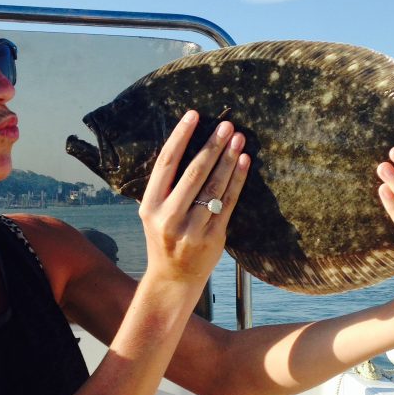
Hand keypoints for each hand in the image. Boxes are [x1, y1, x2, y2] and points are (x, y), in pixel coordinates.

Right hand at [138, 111, 249, 288]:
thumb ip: (168, 186)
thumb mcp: (156, 213)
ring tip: (238, 139)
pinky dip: (237, 181)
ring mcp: (192, 229)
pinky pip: (229, 203)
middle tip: (226, 126)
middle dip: (212, 146)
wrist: (173, 279)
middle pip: (194, 173)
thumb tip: (190, 145)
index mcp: (150, 205)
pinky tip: (243, 163)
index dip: (180, 137)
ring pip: (214, 187)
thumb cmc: (165, 238)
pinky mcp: (213, 237)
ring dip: (228, 160)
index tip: (193, 115)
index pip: (166, 163)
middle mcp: (169, 217)